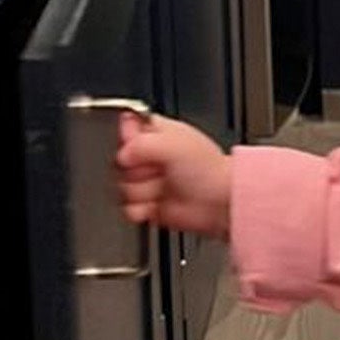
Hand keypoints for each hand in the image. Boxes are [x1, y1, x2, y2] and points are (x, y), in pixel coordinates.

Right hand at [114, 113, 231, 239]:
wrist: (220, 204)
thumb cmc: (208, 169)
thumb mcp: (172, 143)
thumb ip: (140, 143)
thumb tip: (122, 155)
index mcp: (156, 133)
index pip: (124, 129)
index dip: (127, 140)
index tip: (136, 147)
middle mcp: (149, 157)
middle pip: (119, 162)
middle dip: (136, 170)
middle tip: (157, 171)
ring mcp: (148, 182)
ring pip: (121, 186)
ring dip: (141, 191)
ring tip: (162, 188)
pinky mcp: (147, 205)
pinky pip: (128, 208)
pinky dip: (139, 210)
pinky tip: (155, 205)